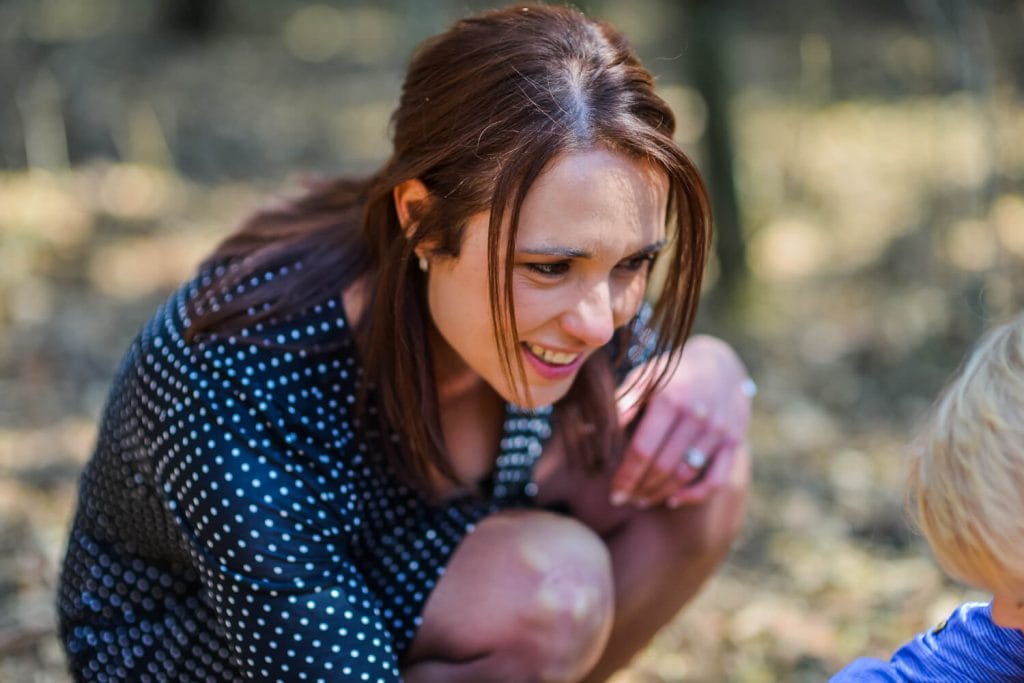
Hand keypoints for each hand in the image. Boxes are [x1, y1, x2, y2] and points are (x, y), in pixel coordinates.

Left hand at [610, 335, 752, 508]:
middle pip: (663, 466)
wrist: (719, 364)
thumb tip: (595, 430)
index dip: (626, 475)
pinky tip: (674, 500)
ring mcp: (718, 430)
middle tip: (625, 499)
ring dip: (661, 492)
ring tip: (642, 499)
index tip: (614, 493)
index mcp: (670, 399)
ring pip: (686, 474)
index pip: (643, 449)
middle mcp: (697, 415)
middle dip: (640, 488)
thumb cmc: (671, 375)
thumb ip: (624, 403)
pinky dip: (695, 495)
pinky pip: (716, 479)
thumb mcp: (645, 378)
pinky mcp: (733, 441)